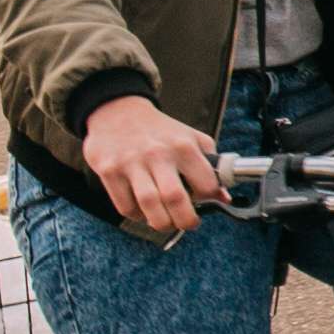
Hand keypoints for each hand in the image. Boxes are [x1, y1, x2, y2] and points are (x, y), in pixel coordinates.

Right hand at [80, 92, 218, 241]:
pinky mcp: (109, 171)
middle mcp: (158, 154)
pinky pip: (125, 206)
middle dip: (186, 221)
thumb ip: (210, 165)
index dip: (209, 199)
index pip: (205, 183)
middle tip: (188, 223)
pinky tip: (143, 211)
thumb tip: (224, 197)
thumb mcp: (191, 138)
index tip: (205, 201)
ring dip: (161, 223)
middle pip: (175, 198)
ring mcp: (131, 163)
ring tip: (166, 222)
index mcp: (183, 146)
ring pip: (149, 206)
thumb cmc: (159, 131)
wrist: (117, 110)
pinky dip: (137, 216)